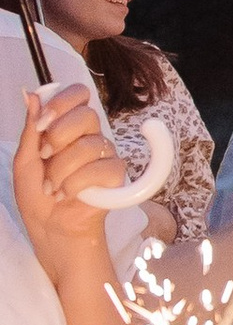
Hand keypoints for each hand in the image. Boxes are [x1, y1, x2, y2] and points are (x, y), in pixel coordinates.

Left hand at [14, 87, 117, 287]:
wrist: (50, 230)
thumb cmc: (37, 198)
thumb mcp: (25, 162)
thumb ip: (30, 129)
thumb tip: (31, 94)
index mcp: (68, 128)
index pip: (79, 95)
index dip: (62, 102)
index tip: (43, 123)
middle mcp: (89, 138)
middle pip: (87, 115)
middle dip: (59, 136)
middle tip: (45, 156)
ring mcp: (105, 156)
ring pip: (89, 146)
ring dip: (61, 170)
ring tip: (53, 188)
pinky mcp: (115, 176)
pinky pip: (101, 169)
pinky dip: (76, 184)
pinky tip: (67, 195)